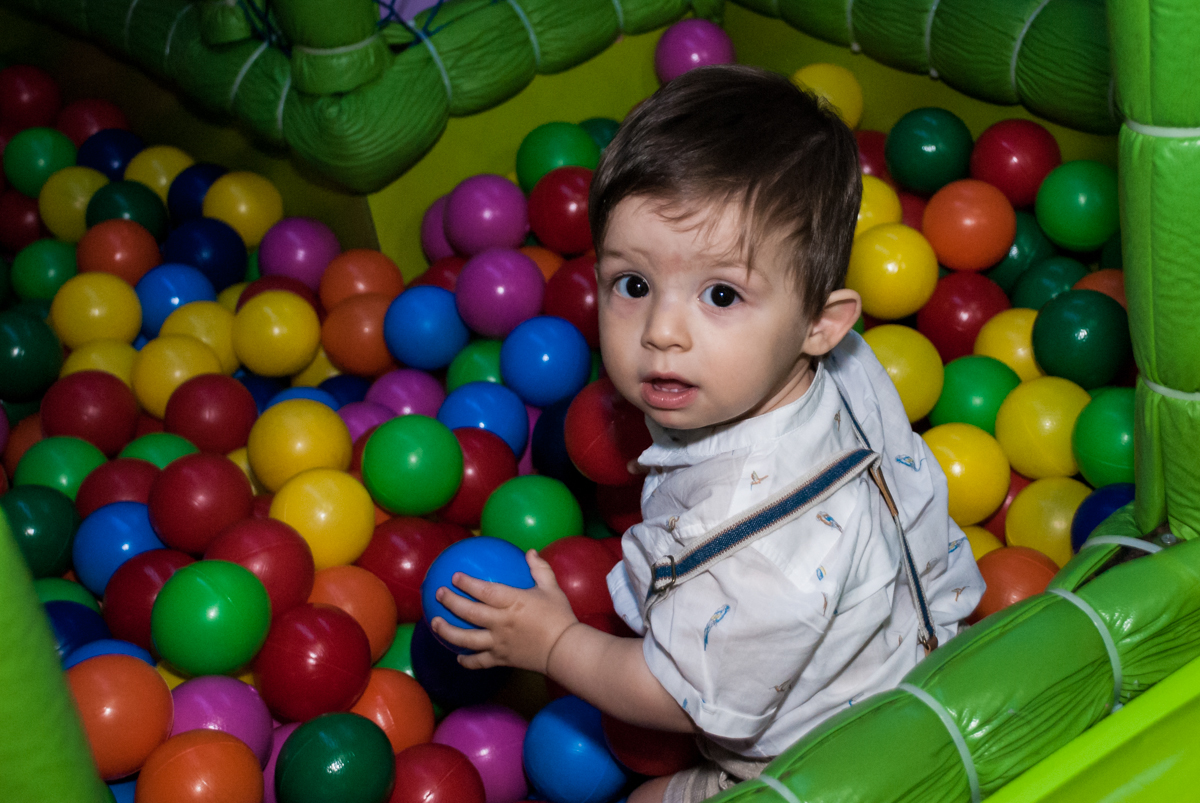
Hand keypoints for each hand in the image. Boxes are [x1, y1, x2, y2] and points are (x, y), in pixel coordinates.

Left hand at [430, 549, 578, 672]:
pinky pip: (479, 661)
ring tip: (435, 623)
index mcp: (513, 602)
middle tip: (438, 594)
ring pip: (466, 639)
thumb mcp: (552, 588)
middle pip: (469, 612)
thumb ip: (539, 569)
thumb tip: (530, 552)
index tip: (454, 576)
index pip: (484, 590)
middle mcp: (501, 622)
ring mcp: (499, 642)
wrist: (565, 650)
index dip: (467, 583)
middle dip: (450, 602)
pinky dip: (466, 660)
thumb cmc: (560, 617)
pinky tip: (458, 658)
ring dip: (447, 631)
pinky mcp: (501, 659)